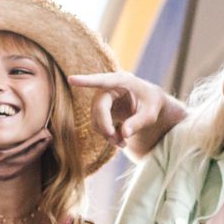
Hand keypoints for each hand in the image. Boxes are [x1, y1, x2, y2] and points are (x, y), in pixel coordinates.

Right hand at [67, 71, 181, 152]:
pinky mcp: (101, 108)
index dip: (87, 81)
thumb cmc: (152, 103)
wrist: (150, 103)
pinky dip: (106, 135)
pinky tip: (120, 140)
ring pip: (96, 118)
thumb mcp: (150, 114)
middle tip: (116, 141)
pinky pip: (97, 123)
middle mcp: (110, 87)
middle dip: (105, 125)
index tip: (71, 79)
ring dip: (106, 133)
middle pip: (99, 106)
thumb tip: (124, 134)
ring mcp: (103, 97)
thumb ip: (138, 123)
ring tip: (122, 144)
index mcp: (123, 81)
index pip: (103, 81)